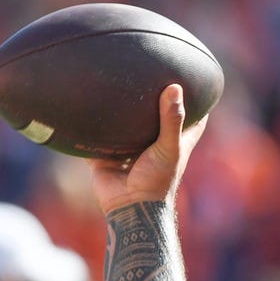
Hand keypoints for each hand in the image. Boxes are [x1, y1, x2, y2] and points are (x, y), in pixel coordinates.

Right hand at [87, 84, 207, 215]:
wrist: (129, 206)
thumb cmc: (157, 180)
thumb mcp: (170, 147)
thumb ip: (172, 119)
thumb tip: (174, 87)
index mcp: (173, 142)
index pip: (191, 119)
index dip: (195, 102)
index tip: (194, 81)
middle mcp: (151, 144)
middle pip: (154, 119)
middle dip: (152, 102)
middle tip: (148, 74)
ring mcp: (127, 150)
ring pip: (124, 128)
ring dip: (120, 114)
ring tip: (114, 83)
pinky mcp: (105, 156)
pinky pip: (96, 140)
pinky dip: (91, 128)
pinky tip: (84, 106)